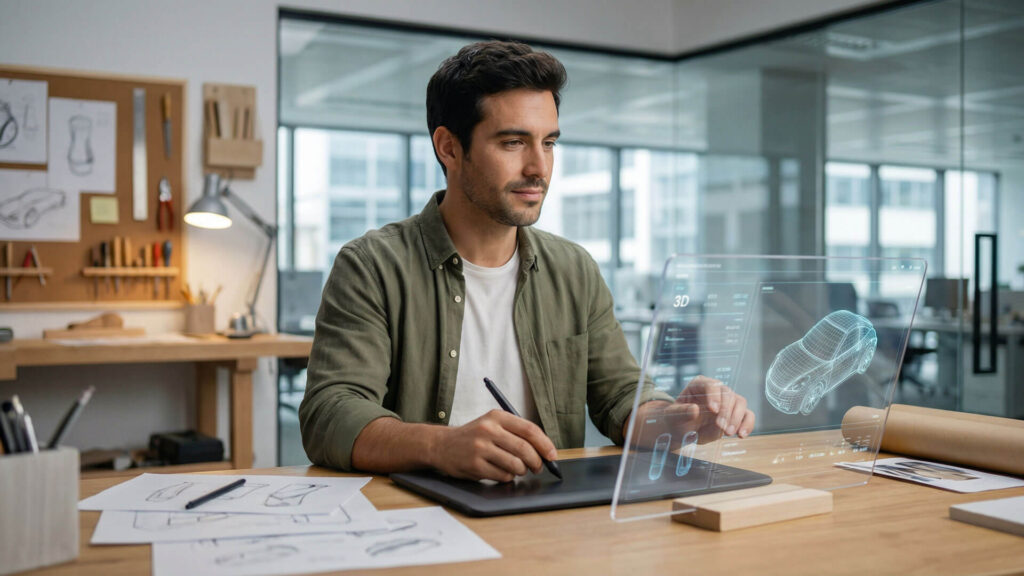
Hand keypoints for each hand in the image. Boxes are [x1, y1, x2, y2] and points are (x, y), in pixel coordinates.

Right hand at [431, 409, 556, 482]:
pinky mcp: (475, 465)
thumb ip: (516, 433)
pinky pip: (502, 476)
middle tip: (538, 467)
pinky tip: (500, 471)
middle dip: (536, 462)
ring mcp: (480, 448)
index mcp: (497, 416)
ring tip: (517, 469)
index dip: (545, 444)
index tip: (552, 455)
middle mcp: (488, 430)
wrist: (441, 445)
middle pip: (525, 449)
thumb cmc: (473, 436)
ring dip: (521, 471)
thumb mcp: (492, 424)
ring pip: (516, 465)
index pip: (529, 430)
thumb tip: (544, 450)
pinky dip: (507, 477)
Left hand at [673, 375, 754, 440]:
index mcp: (699, 384)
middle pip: (728, 394)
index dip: (713, 396)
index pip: (710, 385)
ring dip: (736, 418)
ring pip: (740, 402)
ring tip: (728, 433)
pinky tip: (741, 435)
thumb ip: (681, 413)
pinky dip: (747, 424)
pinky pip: (748, 415)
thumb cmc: (677, 419)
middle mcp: (716, 390)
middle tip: (721, 427)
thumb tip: (694, 410)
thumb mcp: (672, 416)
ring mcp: (727, 401)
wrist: (683, 430)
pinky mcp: (735, 414)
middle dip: (726, 411)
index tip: (713, 410)